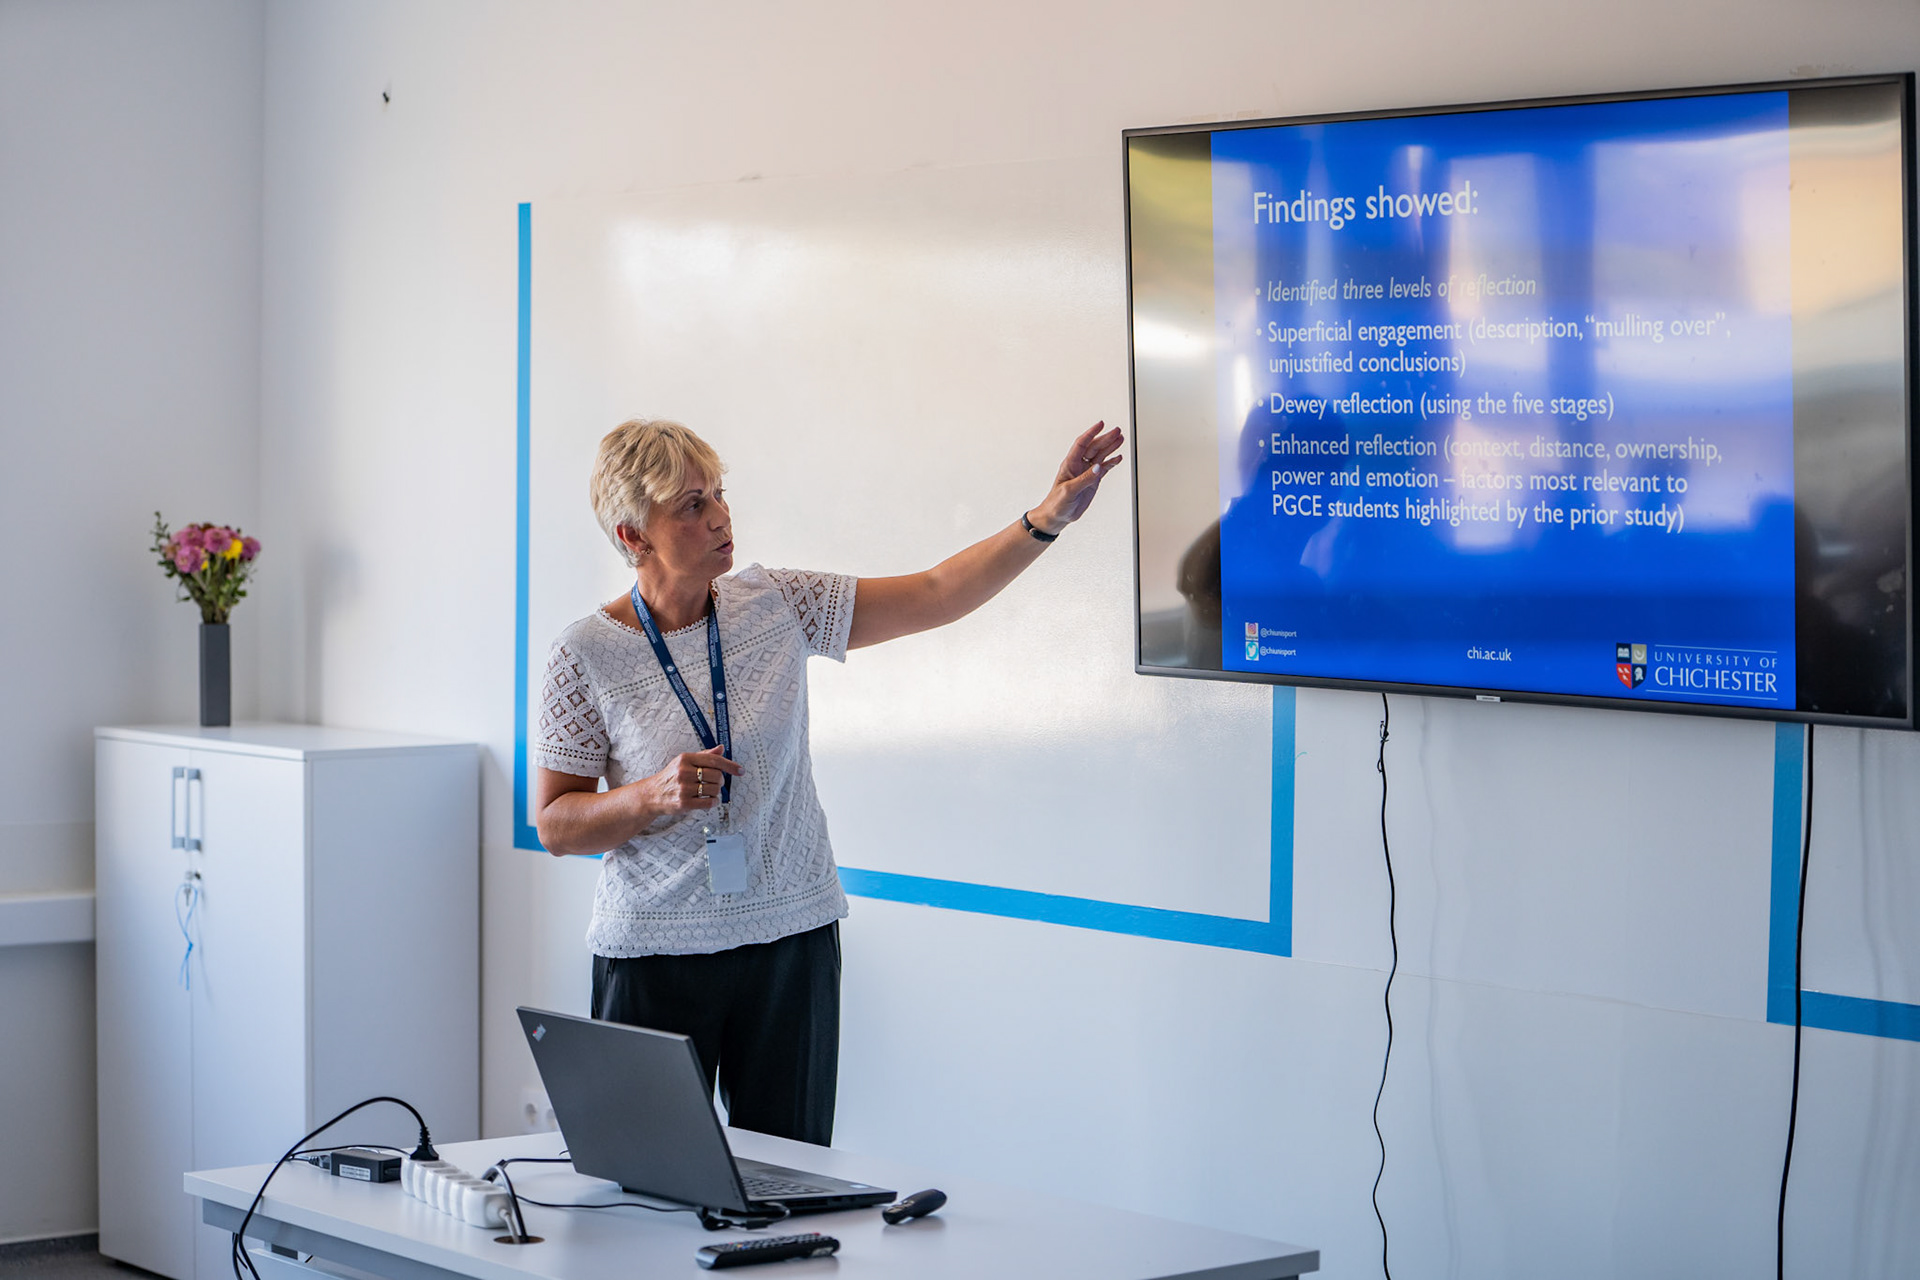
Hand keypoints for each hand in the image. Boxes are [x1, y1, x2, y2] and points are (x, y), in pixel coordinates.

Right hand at [638, 746, 742, 816]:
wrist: (652, 794)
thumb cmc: (671, 777)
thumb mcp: (684, 762)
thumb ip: (704, 755)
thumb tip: (722, 748)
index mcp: (685, 759)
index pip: (714, 760)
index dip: (730, 765)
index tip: (740, 771)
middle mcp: (684, 772)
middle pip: (717, 775)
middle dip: (721, 780)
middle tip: (716, 782)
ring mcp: (684, 788)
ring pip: (714, 789)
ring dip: (716, 792)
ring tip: (709, 791)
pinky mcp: (684, 803)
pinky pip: (709, 802)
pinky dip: (713, 801)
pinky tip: (709, 800)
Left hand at [1028, 421, 1124, 535]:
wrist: (1058, 516)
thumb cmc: (1057, 502)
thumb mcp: (1069, 490)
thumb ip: (1085, 478)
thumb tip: (1098, 467)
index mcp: (1070, 464)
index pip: (1081, 444)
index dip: (1091, 433)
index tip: (1101, 424)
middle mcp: (1079, 465)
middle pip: (1094, 447)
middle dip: (1106, 438)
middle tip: (1117, 431)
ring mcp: (1087, 472)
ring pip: (1100, 455)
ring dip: (1110, 447)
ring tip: (1120, 439)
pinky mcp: (1093, 481)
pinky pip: (1104, 468)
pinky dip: (1111, 462)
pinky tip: (1118, 457)